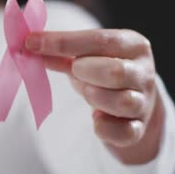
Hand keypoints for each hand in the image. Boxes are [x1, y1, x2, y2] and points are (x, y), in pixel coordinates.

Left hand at [25, 29, 164, 163]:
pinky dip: (104, 127)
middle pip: (115, 72)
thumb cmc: (103, 73)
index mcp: (133, 46)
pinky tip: (95, 118)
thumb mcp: (85, 57)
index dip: (63, 42)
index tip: (32, 43)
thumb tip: (29, 45)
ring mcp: (144, 102)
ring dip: (95, 97)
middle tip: (75, 71)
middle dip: (85, 72)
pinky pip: (124, 132)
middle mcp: (145, 73)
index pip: (100, 40)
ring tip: (88, 92)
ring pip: (122, 102)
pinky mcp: (139, 129)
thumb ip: (60, 52)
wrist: (132, 104)